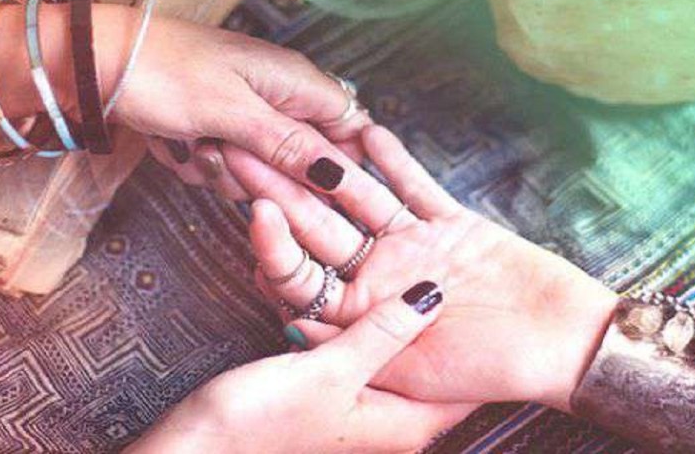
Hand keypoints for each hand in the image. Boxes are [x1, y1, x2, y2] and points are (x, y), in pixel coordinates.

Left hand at [106, 8, 369, 198]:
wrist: (97, 66)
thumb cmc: (164, 74)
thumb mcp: (233, 113)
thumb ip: (290, 144)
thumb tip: (341, 173)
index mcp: (295, 82)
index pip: (351, 127)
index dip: (342, 163)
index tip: (317, 188)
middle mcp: (278, 99)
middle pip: (303, 159)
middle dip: (264, 172)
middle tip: (225, 153)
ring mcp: (246, 117)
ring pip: (262, 171)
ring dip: (226, 171)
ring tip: (195, 144)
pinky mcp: (218, 131)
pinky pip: (228, 168)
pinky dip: (201, 165)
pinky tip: (177, 145)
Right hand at [125, 285, 473, 453]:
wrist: (196, 446)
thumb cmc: (259, 422)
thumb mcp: (328, 373)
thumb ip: (382, 334)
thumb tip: (434, 296)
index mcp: (401, 424)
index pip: (462, 387)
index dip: (479, 343)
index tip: (498, 298)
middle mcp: (387, 414)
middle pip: (425, 356)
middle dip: (432, 311)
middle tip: (454, 263)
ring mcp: (358, 399)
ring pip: (388, 341)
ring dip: (392, 302)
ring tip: (414, 258)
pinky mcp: (329, 383)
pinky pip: (359, 337)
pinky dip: (361, 308)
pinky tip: (361, 276)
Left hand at [222, 125, 617, 411]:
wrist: (560, 344)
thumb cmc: (487, 369)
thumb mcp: (407, 373)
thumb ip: (353, 341)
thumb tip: (289, 320)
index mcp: (360, 313)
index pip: (300, 274)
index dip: (271, 242)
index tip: (248, 209)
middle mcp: (379, 275)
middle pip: (317, 226)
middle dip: (278, 187)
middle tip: (241, 149)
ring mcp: (413, 246)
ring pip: (359, 197)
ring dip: (325, 162)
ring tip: (291, 127)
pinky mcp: (450, 224)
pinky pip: (416, 185)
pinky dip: (394, 159)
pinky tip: (366, 130)